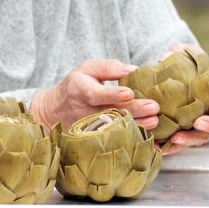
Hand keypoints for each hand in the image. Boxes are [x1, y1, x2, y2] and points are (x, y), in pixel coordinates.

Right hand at [29, 59, 161, 129]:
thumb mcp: (86, 69)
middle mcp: (83, 112)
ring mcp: (88, 129)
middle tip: (153, 108)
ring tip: (154, 121)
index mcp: (80, 90)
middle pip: (110, 113)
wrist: (54, 111)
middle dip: (133, 111)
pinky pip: (113, 140)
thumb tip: (134, 70)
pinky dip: (131, 140)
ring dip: (135, 126)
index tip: (129, 93)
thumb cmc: (76, 86)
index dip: (111, 94)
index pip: (96, 94)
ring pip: (113, 129)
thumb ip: (108, 67)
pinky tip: (147, 137)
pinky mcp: (93, 140)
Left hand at [151, 43, 208, 154]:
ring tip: (176, 138)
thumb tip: (167, 56)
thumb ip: (179, 53)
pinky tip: (160, 148)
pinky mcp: (182, 135)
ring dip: (189, 140)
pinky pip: (179, 146)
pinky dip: (171, 148)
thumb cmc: (183, 67)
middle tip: (200, 123)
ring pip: (200, 138)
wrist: (167, 83)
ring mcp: (199, 127)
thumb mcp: (183, 55)